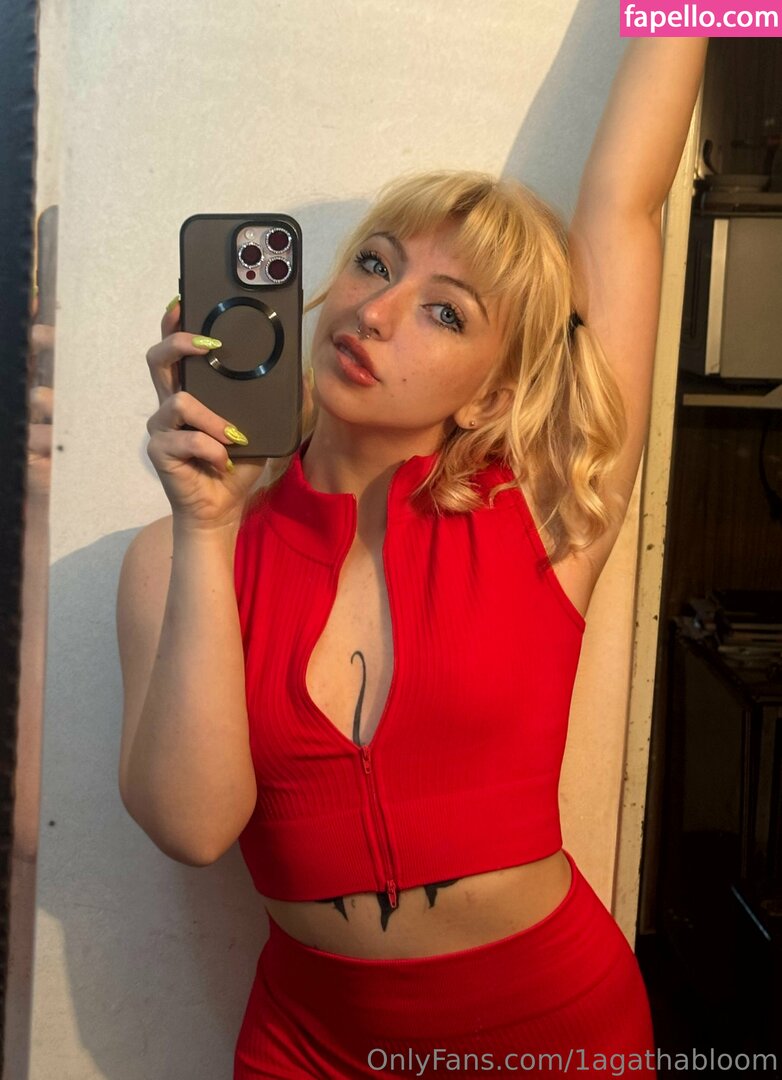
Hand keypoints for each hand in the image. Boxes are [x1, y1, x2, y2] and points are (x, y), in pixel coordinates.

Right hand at [144, 299, 266, 532]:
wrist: (223, 506)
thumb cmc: (238, 462)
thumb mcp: (266, 428)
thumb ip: (281, 401)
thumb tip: (303, 374)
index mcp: (193, 391)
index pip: (177, 349)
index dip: (174, 323)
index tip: (185, 300)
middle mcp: (171, 403)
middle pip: (158, 359)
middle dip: (180, 344)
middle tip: (209, 344)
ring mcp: (163, 427)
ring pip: (180, 402)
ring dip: (213, 419)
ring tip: (234, 437)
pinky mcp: (160, 451)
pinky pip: (187, 440)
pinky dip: (212, 450)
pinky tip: (222, 461)